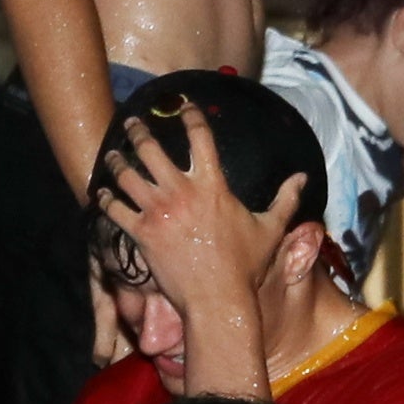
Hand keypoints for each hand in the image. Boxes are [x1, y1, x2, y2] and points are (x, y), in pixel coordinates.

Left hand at [102, 101, 308, 310]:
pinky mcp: (141, 233)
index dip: (190, 116)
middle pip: (151, 149)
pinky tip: (101, 192)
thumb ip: (286, 199)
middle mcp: (181, 192)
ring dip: (116, 162)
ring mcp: (158, 212)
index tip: (183, 106)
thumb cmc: (246, 265)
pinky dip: (105, 198)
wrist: (218, 297)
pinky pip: (115, 208)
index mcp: (213, 186)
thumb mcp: (271, 228)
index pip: (200, 138)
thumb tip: (302, 177)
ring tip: (112, 155)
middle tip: (133, 124)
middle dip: (139, 131)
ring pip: (127, 175)